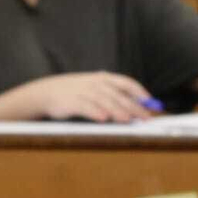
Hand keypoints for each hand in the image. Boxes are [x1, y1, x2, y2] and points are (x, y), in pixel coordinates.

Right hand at [26, 72, 158, 122]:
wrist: (46, 92)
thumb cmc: (74, 92)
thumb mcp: (94, 88)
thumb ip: (112, 95)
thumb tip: (133, 107)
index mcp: (103, 78)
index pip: (126, 83)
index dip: (140, 92)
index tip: (151, 102)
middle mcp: (95, 83)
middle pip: (118, 94)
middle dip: (133, 106)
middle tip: (144, 117)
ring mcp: (83, 91)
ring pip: (104, 100)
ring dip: (117, 110)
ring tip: (127, 119)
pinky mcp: (71, 102)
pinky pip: (85, 107)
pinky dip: (94, 112)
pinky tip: (103, 118)